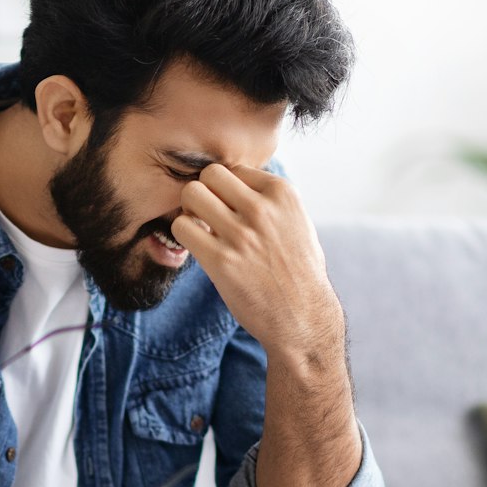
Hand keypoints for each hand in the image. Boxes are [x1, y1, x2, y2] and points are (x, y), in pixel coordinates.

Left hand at [170, 164, 343, 360]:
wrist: (304, 317)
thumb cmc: (299, 272)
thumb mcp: (298, 223)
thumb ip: (271, 200)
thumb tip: (237, 183)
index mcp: (283, 194)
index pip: (235, 169)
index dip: (226, 189)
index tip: (230, 209)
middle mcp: (262, 209)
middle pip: (210, 174)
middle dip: (205, 192)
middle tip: (206, 214)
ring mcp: (241, 234)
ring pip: (191, 194)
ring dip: (190, 210)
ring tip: (201, 229)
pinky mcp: (221, 260)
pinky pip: (183, 227)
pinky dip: (184, 234)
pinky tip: (198, 248)